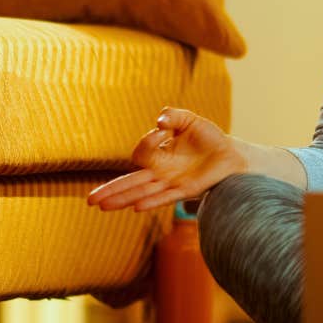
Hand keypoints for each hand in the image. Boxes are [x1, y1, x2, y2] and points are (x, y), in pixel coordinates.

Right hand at [86, 107, 246, 212]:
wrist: (232, 155)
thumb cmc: (209, 139)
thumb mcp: (190, 121)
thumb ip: (174, 116)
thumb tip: (159, 120)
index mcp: (158, 156)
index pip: (140, 154)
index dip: (146, 142)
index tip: (162, 130)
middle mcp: (161, 172)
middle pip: (130, 182)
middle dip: (110, 190)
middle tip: (90, 200)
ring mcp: (171, 183)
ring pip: (142, 193)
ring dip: (123, 199)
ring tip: (102, 206)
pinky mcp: (186, 190)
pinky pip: (165, 197)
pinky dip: (152, 202)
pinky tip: (137, 207)